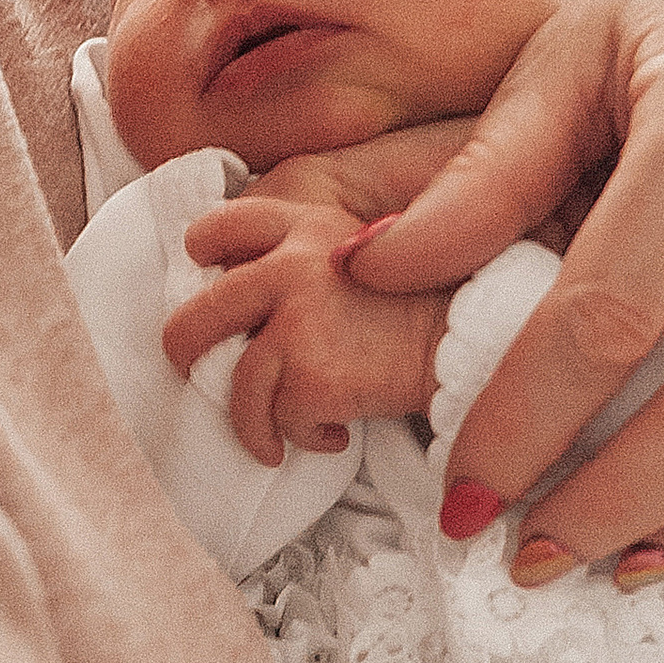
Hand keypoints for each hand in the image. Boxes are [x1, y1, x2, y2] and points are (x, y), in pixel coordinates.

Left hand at [165, 190, 448, 466]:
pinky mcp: (312, 375)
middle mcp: (291, 264)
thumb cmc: (428, 305)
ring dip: (250, 422)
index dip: (202, 257)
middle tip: (202, 375)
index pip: (219, 226)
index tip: (208, 286)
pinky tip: (331, 435)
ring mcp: (298, 319)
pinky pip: (276, 421)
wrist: (475, 341)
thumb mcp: (368, 251)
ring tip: (273, 438)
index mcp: (305, 224)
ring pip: (233, 385)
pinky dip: (299, 438)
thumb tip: (241, 302)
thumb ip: (305, 260)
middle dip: (188, 356)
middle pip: (194, 317)